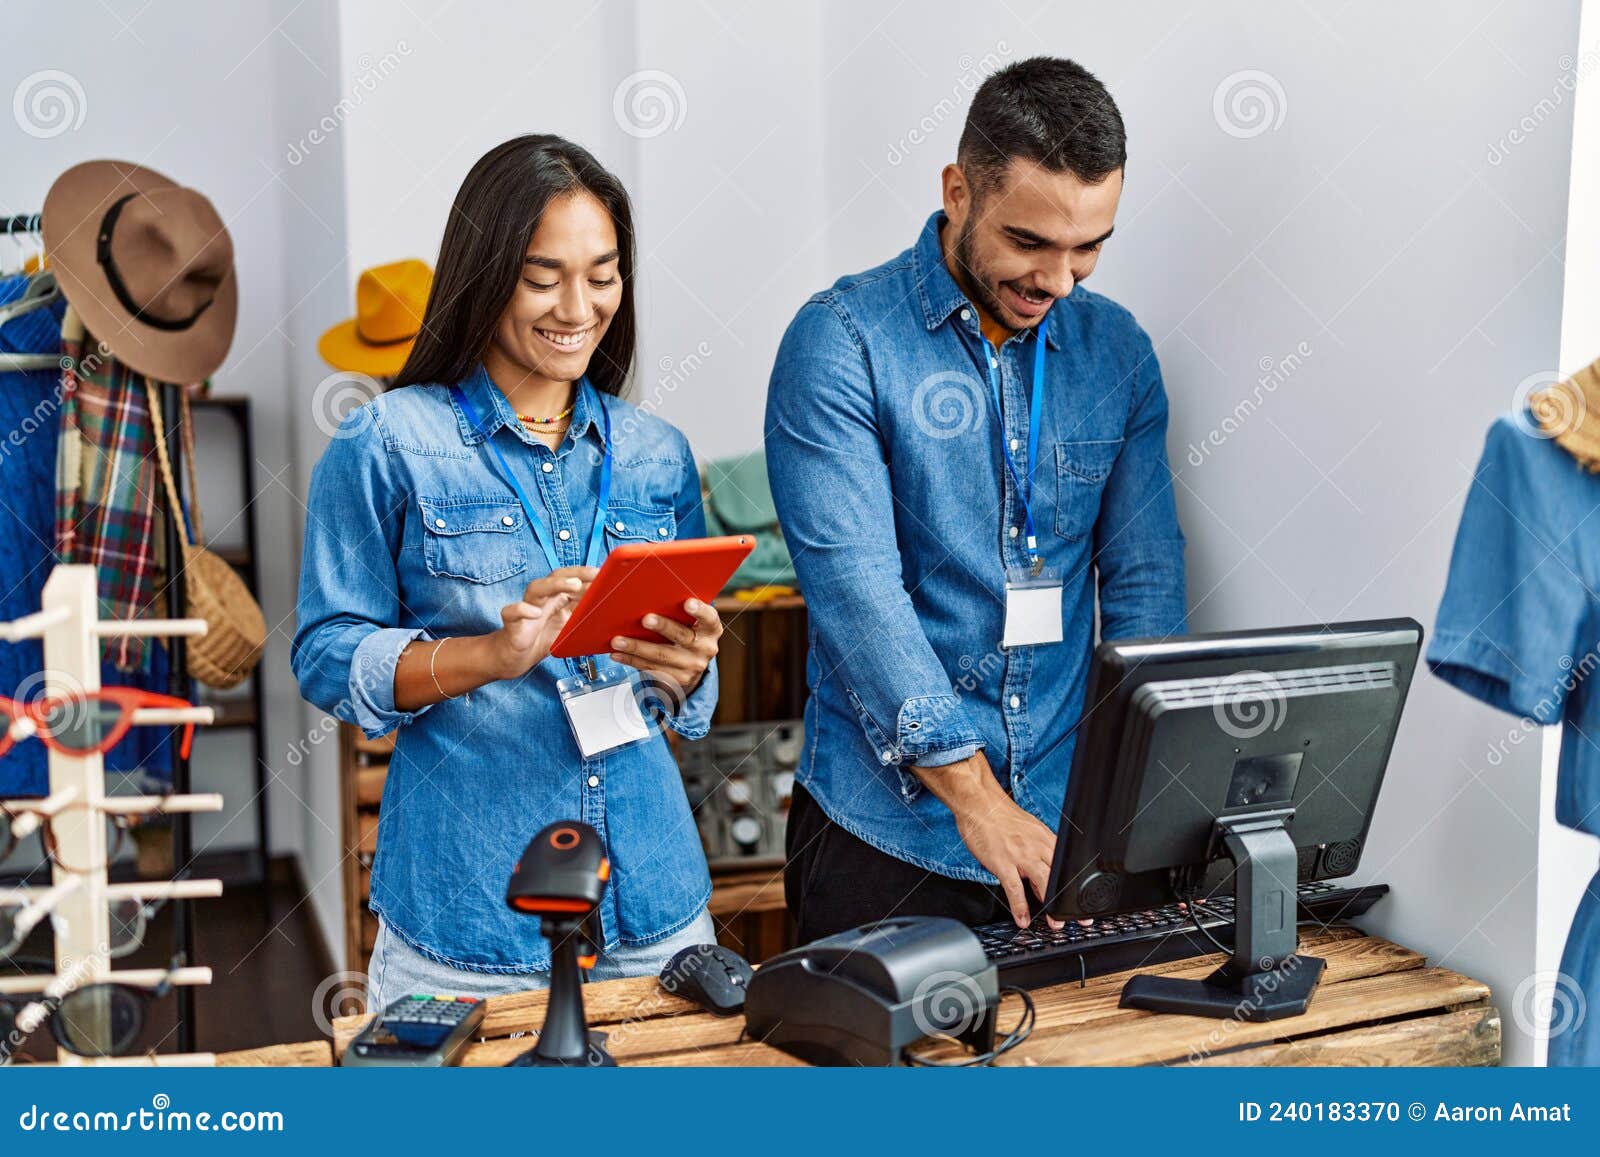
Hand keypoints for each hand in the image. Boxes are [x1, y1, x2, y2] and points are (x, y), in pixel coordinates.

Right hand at [489, 567, 596, 678]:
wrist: (514, 659)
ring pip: (537, 588)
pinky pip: (512, 612)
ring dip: (555, 584)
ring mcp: (526, 609)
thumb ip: (583, 617)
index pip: (571, 579)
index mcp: (556, 599)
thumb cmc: (540, 640)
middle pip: (555, 577)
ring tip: (573, 585)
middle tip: (594, 574)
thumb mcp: (568, 629)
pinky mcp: (513, 623)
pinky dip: (522, 610)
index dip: (587, 575)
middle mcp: (542, 600)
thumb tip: (608, 610)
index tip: (606, 573)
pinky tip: (534, 613)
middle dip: (576, 573)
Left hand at [607, 597, 721, 697]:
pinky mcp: (678, 680)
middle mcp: (705, 648)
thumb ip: (677, 609)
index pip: (709, 618)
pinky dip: (632, 660)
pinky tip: (618, 654)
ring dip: (637, 647)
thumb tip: (647, 594)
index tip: (687, 602)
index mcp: (711, 629)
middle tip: (645, 619)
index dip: (699, 610)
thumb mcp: (690, 621)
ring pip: (661, 656)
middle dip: (662, 627)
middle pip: (682, 636)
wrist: (692, 665)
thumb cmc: (685, 631)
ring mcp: (692, 666)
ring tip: (618, 641)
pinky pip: (651, 668)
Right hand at [912, 751, 1071, 928]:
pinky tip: (1022, 919)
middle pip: (1059, 876)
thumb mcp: (1029, 831)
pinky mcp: (1002, 862)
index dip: (1076, 885)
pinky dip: (1020, 907)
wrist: (980, 803)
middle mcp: (1037, 846)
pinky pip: (1014, 888)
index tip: (1081, 900)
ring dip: (1050, 906)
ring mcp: (1020, 855)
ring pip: (1043, 882)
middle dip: (1068, 899)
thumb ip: (1038, 853)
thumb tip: (1044, 879)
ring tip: (1053, 924)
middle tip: (1073, 918)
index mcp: (1046, 839)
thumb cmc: (1001, 817)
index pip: (1067, 865)